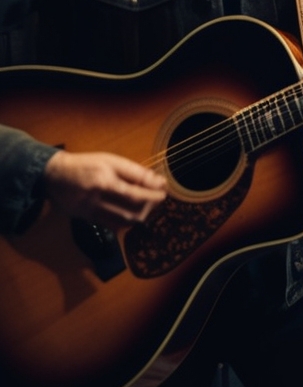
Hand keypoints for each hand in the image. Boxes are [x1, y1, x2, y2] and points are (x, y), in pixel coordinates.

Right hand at [44, 150, 165, 225]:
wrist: (54, 175)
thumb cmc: (85, 164)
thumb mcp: (111, 161)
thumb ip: (135, 172)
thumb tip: (157, 181)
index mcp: (104, 182)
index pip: (135, 195)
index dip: (153, 196)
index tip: (164, 192)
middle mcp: (97, 201)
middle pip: (131, 214)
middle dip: (149, 208)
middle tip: (157, 198)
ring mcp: (90, 213)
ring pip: (123, 223)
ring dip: (140, 216)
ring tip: (147, 204)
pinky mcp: (87, 219)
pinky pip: (112, 225)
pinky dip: (126, 220)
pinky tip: (132, 211)